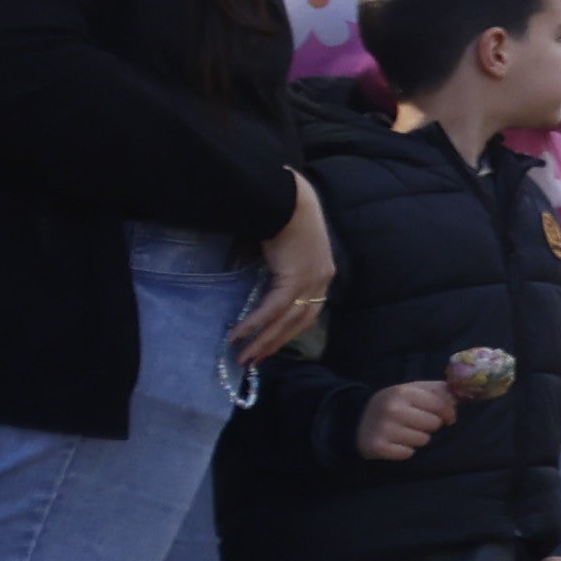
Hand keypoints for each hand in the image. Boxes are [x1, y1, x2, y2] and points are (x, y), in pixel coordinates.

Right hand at [232, 177, 335, 366]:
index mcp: (322, 275)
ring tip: (244, 358)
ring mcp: (310, 281)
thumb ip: (284, 271)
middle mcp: (321, 281)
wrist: (289, 199)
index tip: (273, 346)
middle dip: (274, 344)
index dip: (289, 332)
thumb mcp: (290, 250)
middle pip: (298, 323)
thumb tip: (264, 288)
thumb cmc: (286, 218)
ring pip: (284, 321)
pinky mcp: (294, 279)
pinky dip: (254, 323)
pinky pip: (272, 308)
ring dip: (262, 341)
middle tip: (255, 361)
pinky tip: (238, 335)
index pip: (308, 313)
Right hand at [354, 377, 454, 461]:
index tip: (447, 417)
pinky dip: (405, 451)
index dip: (448, 413)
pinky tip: (396, 443)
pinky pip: (408, 454)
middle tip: (417, 424)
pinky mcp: (378, 447)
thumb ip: (438, 390)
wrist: (356, 420)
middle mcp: (393, 409)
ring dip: (418, 439)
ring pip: (423, 440)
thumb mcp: (412, 390)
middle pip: (433, 424)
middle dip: (430, 426)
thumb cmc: (394, 404)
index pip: (440, 405)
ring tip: (405, 433)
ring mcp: (384, 428)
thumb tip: (461, 395)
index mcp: (403, 391)